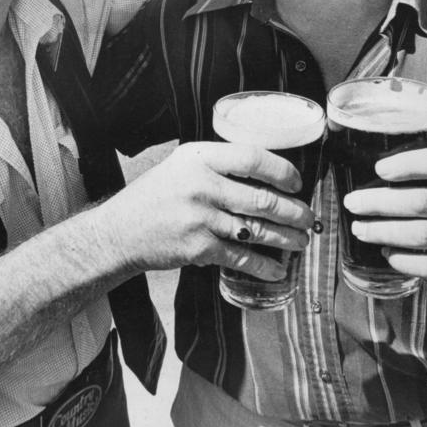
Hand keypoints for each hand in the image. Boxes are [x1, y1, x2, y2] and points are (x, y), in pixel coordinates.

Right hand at [99, 142, 313, 280]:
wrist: (118, 231)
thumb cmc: (154, 196)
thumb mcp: (181, 165)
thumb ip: (216, 164)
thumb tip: (264, 172)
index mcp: (199, 157)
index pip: (252, 158)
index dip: (281, 171)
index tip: (296, 182)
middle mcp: (201, 185)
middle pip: (261, 198)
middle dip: (293, 211)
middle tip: (307, 217)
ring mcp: (200, 218)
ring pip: (257, 229)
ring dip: (285, 237)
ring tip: (301, 240)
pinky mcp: (198, 249)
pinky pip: (241, 257)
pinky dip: (264, 265)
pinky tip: (278, 269)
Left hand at [343, 148, 426, 284]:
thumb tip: (385, 172)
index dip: (409, 165)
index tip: (380, 169)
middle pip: (422, 202)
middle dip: (381, 203)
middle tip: (354, 203)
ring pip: (422, 234)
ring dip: (385, 231)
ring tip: (361, 229)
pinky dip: (406, 261)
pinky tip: (388, 254)